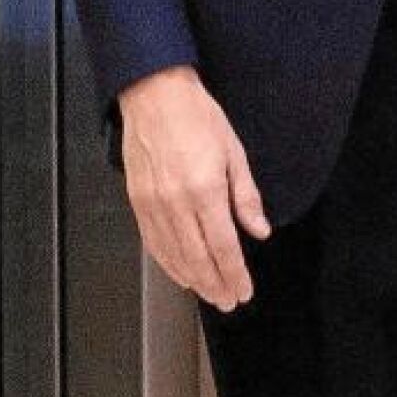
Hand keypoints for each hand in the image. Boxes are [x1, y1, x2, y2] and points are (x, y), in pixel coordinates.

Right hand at [118, 65, 270, 310]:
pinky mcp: (136, 200)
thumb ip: (246, 197)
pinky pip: (152, 240)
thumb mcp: (235, 152)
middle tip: (229, 301)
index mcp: (205, 189)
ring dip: (193, 279)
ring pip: (173, 254)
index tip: (244, 291)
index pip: (223, 246)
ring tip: (209, 294)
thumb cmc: (198, 117)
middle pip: (197, 257)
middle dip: (215, 284)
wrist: (154, 95)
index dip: (234, 273)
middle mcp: (176, 201)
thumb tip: (260, 230)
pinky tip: (179, 273)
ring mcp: (152, 203)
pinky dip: (167, 261)